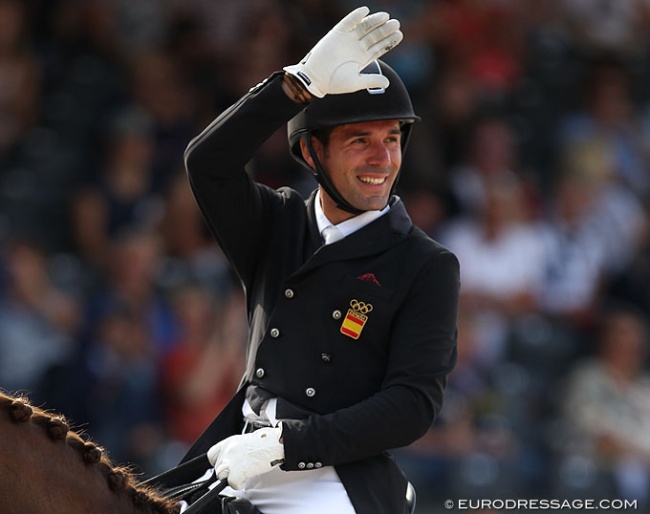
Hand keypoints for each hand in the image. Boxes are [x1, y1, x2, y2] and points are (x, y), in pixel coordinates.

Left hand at [207, 426, 283, 489]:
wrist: (274, 443)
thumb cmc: (265, 443)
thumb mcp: (245, 442)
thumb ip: (235, 450)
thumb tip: (232, 462)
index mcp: (230, 442)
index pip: (212, 455)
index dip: (218, 462)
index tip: (226, 465)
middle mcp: (228, 449)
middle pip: (217, 467)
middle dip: (227, 471)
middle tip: (239, 470)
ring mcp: (231, 459)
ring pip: (221, 475)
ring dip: (231, 477)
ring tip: (242, 474)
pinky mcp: (237, 470)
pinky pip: (232, 483)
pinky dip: (239, 484)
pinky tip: (246, 478)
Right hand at [283, 6, 402, 97]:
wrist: (315, 78)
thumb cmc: (334, 83)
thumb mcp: (355, 82)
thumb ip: (371, 80)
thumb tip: (387, 83)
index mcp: (362, 58)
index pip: (379, 47)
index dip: (389, 41)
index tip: (399, 35)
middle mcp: (356, 47)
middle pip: (374, 36)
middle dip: (385, 30)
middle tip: (396, 24)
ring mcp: (347, 39)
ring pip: (364, 27)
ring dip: (374, 21)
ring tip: (385, 17)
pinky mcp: (337, 34)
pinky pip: (347, 22)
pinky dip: (355, 16)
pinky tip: (365, 11)